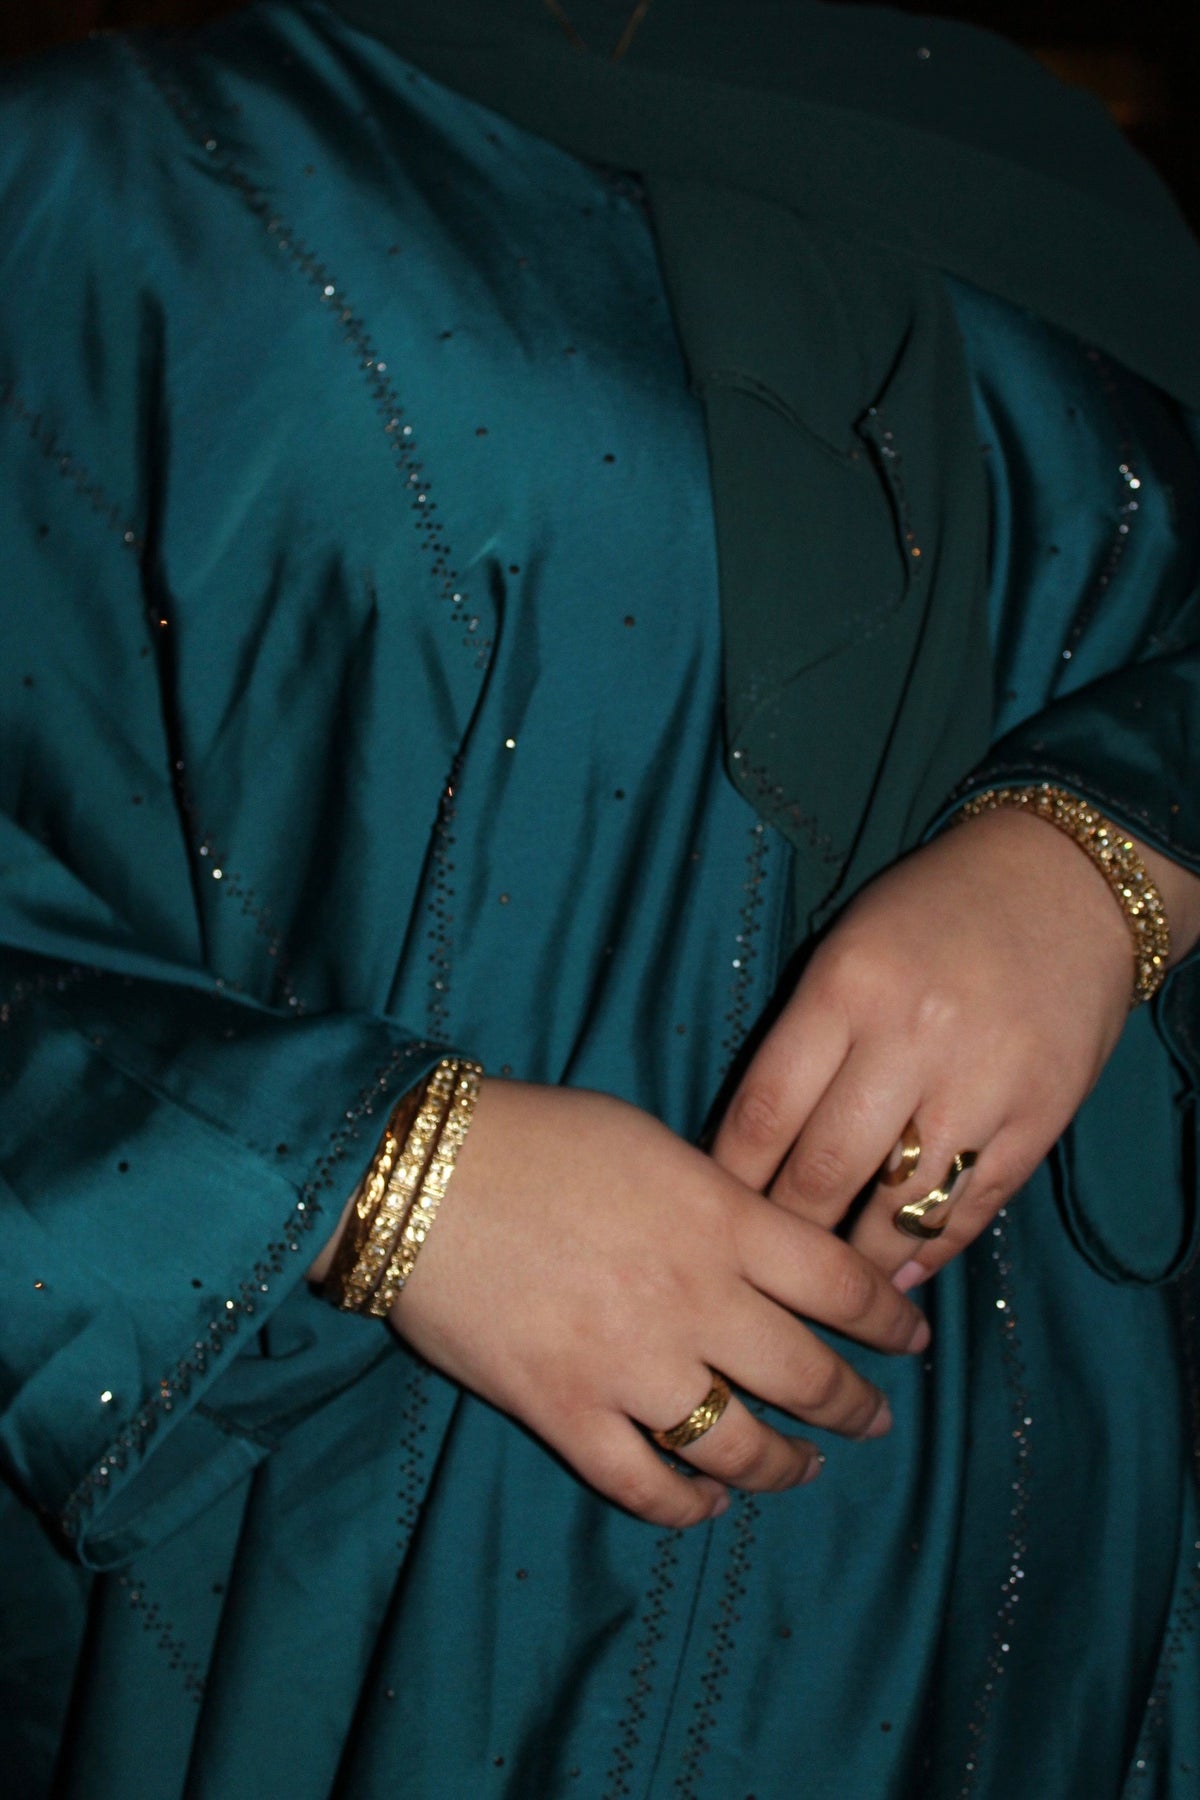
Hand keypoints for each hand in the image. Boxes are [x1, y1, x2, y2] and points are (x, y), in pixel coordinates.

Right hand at [382, 1079, 929, 1528]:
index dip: (891, 1321)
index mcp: (722, 1220)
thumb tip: (753, 1239)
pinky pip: (643, 1483)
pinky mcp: (565, 1410)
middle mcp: (695, 1300)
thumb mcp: (649, 1138)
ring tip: (800, 1470)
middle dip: (854, 1406)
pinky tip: (706, 1501)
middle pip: (806, 1376)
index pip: (842, 1284)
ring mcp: (630, 1365)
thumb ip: (715, 1195)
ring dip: (783, 1466)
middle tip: (872, 1420)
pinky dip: (685, 1504)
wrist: (419, 1173)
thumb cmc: (537, 1135)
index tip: (912, 1341)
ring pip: (737, 1444)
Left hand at [711, 808, 1156, 1285]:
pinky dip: (929, 1252)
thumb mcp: (849, 945)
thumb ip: (805, 1036)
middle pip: (824, 1171)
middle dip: (786, 1229)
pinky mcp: (1040, 1119)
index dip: (732, 1176)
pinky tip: (898, 1275)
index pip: (766, 1109)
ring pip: (897, 1209)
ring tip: (827, 1284)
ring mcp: (981, 1085)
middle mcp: (911, 1039)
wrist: (1067, 883)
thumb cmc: (935, 911)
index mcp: (847, 987)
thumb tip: (755, 1146)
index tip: (715, 1211)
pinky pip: (971, 1209)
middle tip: (763, 1263)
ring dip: (855, 1262)